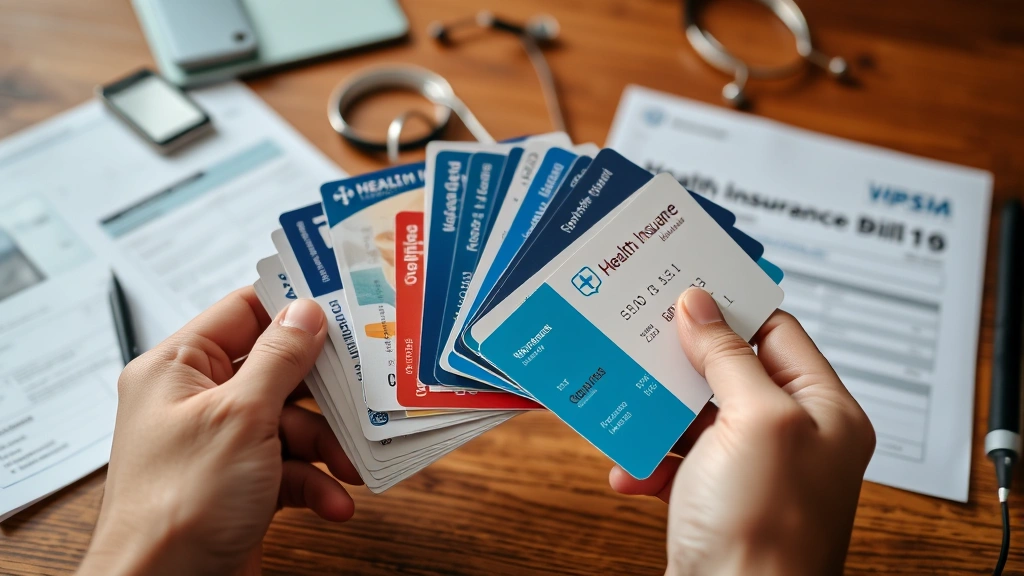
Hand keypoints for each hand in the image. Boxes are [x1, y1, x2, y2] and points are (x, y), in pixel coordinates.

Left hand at [78, 288, 361, 575]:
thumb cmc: (178, 503)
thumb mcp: (241, 416)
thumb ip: (279, 359)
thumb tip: (306, 311)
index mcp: (178, 368)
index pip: (242, 311)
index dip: (292, 305)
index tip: (342, 301)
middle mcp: (196, 400)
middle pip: (276, 370)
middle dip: (323, 389)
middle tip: (364, 383)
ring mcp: (219, 444)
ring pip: (290, 422)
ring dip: (325, 445)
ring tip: (349, 463)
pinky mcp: (239, 483)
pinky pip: (288, 467)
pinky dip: (314, 483)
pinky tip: (334, 501)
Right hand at [609, 288, 874, 575]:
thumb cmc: (768, 532)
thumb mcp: (754, 422)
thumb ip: (727, 358)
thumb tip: (700, 305)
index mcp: (824, 411)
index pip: (778, 333)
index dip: (732, 308)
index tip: (686, 285)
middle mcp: (792, 437)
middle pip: (729, 372)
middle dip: (682, 362)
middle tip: (643, 336)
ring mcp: (752, 469)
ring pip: (695, 415)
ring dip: (657, 414)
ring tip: (628, 404)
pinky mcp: (715, 498)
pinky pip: (676, 459)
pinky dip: (649, 460)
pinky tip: (632, 469)